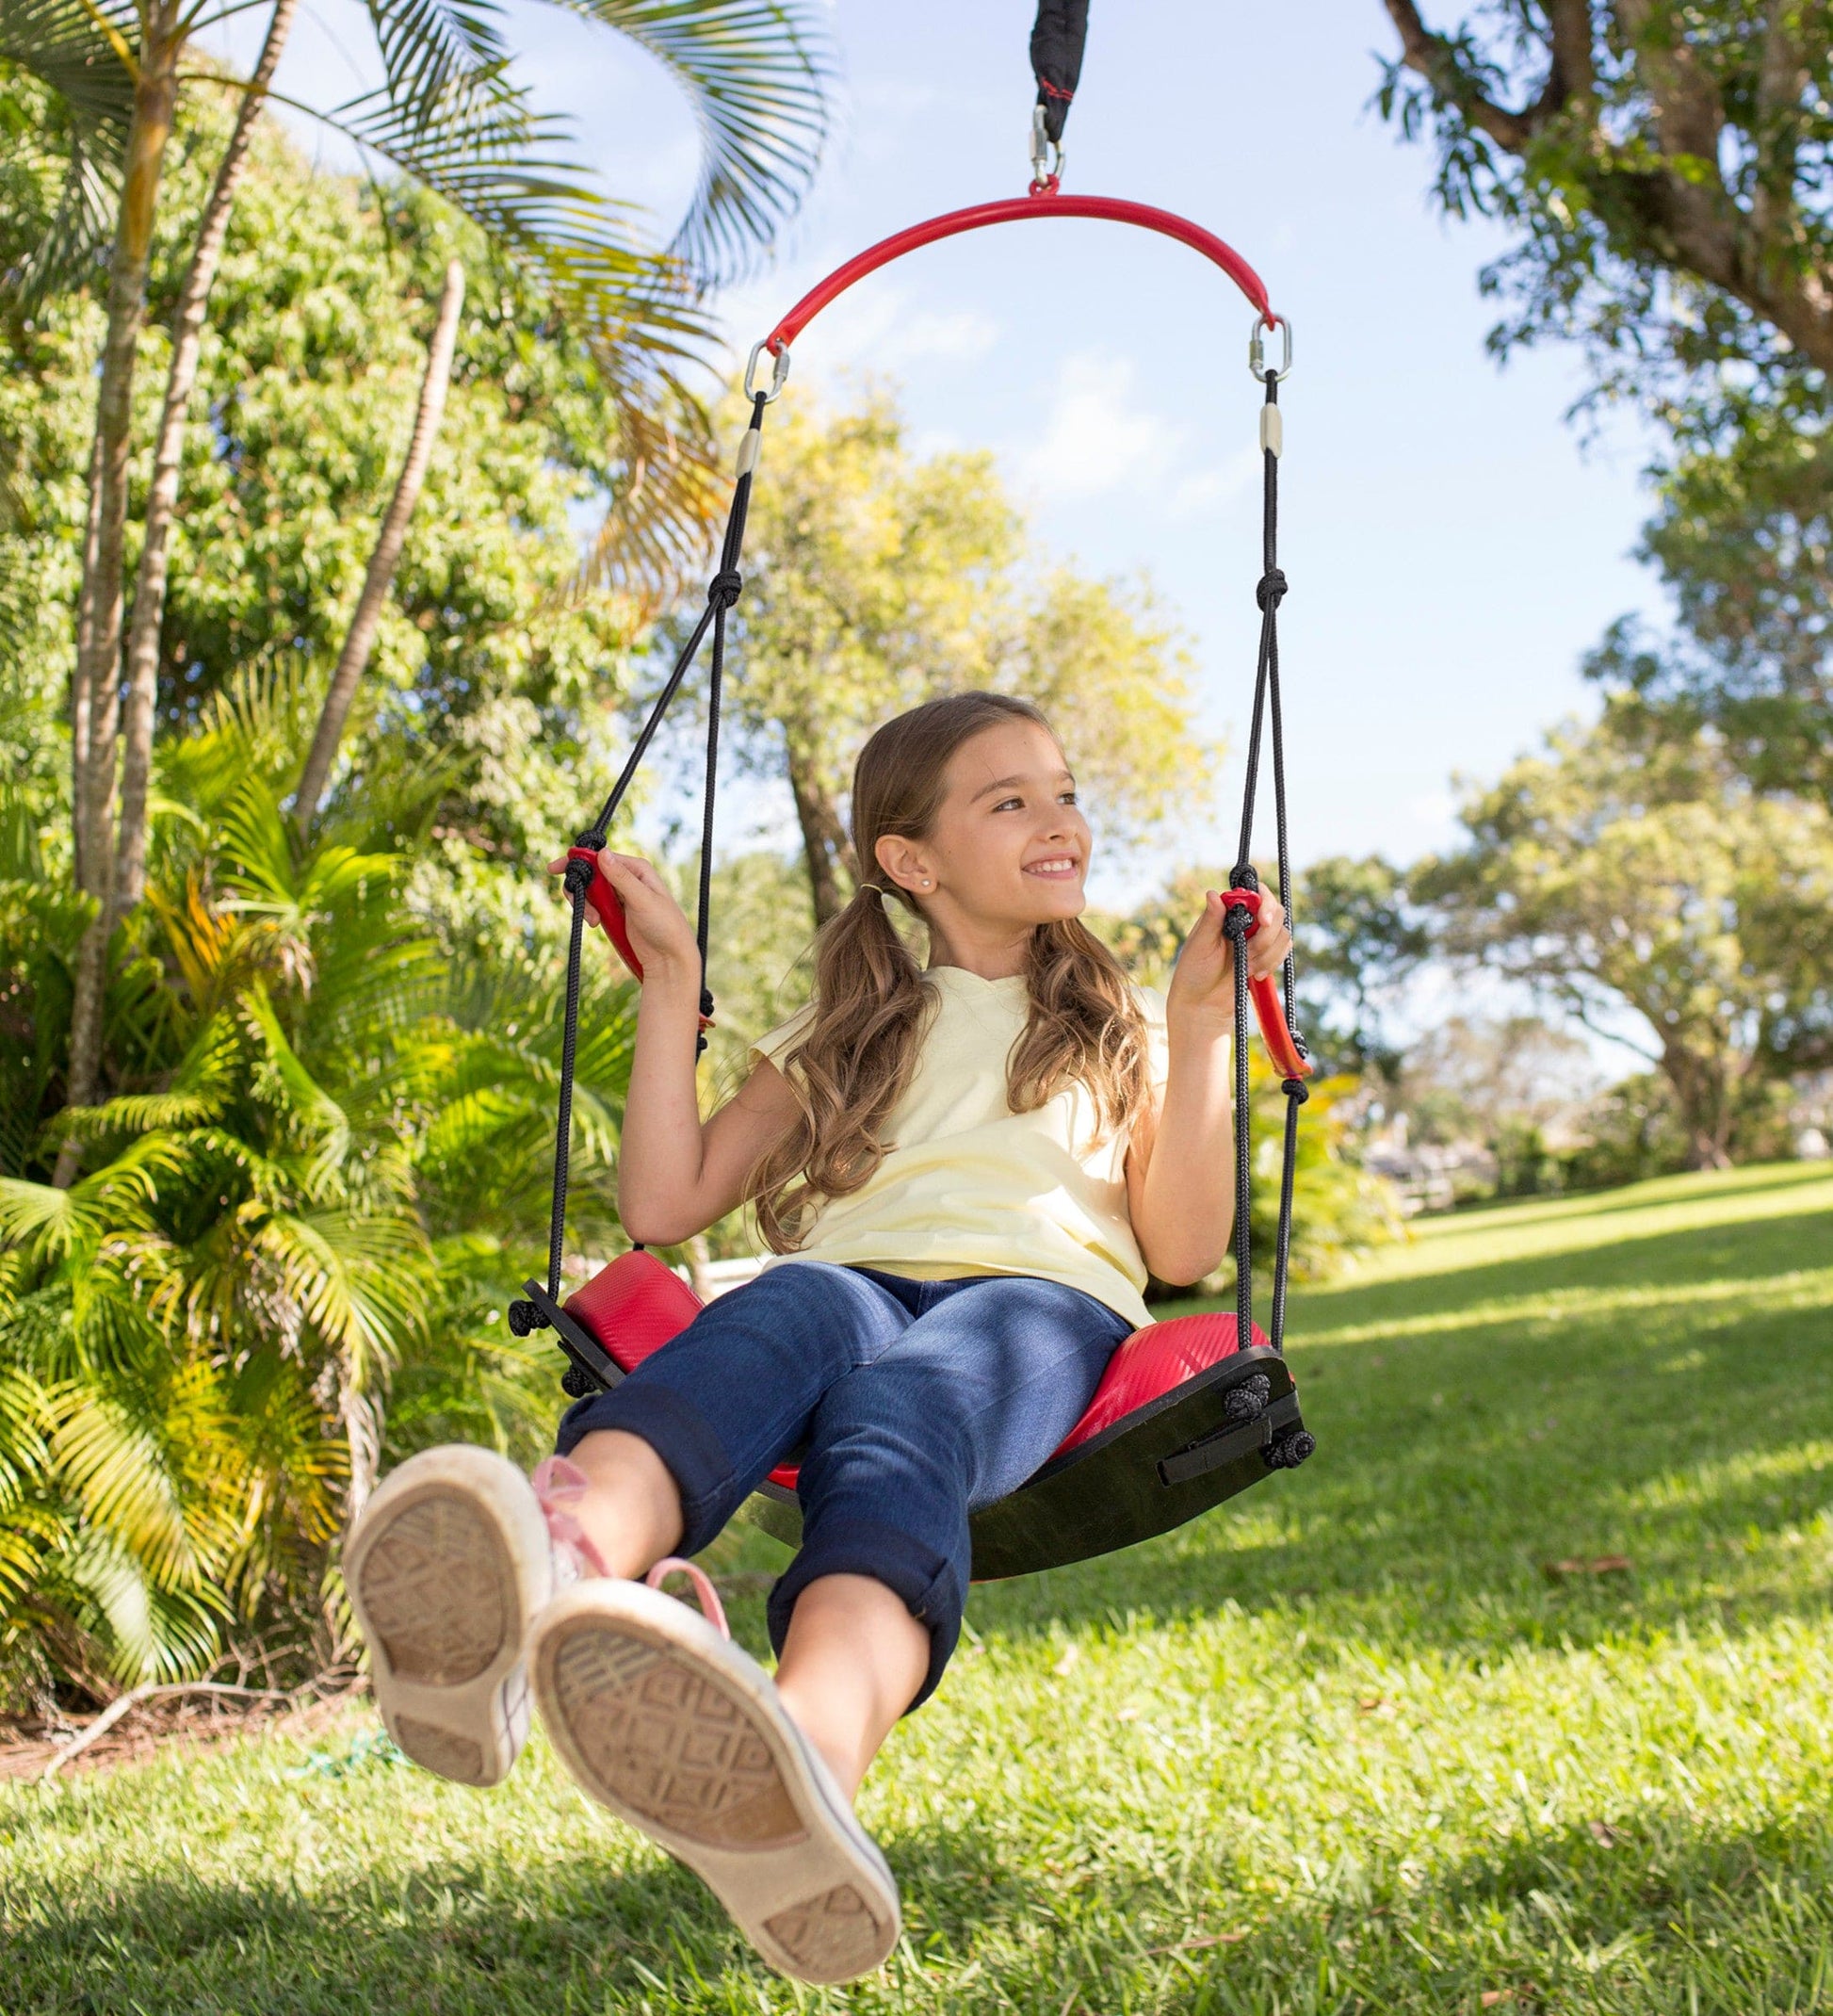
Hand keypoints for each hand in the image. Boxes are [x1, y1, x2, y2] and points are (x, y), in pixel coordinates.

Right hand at [547, 850, 699, 978]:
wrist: (669, 958)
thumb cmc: (665, 926)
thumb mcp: (643, 900)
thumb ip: (621, 878)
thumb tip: (602, 854)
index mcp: (637, 869)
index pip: (601, 857)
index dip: (578, 860)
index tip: (556, 868)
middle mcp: (627, 879)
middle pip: (590, 873)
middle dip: (580, 888)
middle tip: (577, 903)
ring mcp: (619, 896)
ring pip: (589, 891)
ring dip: (585, 904)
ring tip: (594, 921)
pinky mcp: (613, 913)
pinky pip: (593, 906)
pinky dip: (589, 913)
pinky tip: (595, 923)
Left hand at [1164, 888, 1292, 1025]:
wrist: (1203, 1004)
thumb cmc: (1194, 972)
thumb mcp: (1200, 945)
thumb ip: (1211, 919)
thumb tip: (1212, 893)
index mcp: (1227, 913)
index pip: (1256, 894)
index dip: (1265, 903)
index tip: (1263, 921)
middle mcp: (1245, 921)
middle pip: (1276, 912)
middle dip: (1266, 935)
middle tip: (1249, 953)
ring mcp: (1257, 938)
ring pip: (1282, 934)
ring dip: (1267, 953)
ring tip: (1246, 967)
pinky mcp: (1266, 955)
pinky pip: (1283, 951)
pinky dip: (1272, 963)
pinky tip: (1255, 974)